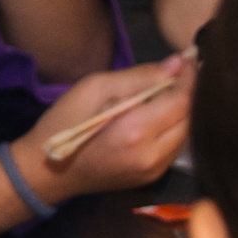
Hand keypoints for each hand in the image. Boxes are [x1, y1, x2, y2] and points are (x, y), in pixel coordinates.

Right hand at [10, 55, 194, 204]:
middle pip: (188, 118)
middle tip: (179, 74)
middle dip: (186, 94)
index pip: (181, 100)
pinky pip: (174, 147)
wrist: (47, 173)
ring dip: (180, 112)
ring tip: (166, 94)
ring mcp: (153, 171)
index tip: (190, 59)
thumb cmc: (64, 124)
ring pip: (185, 134)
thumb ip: (139, 76)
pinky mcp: (151, 178)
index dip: (189, 78)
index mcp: (134, 131)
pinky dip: (171, 128)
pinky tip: (157, 117)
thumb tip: (176, 65)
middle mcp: (151, 155)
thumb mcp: (94, 88)